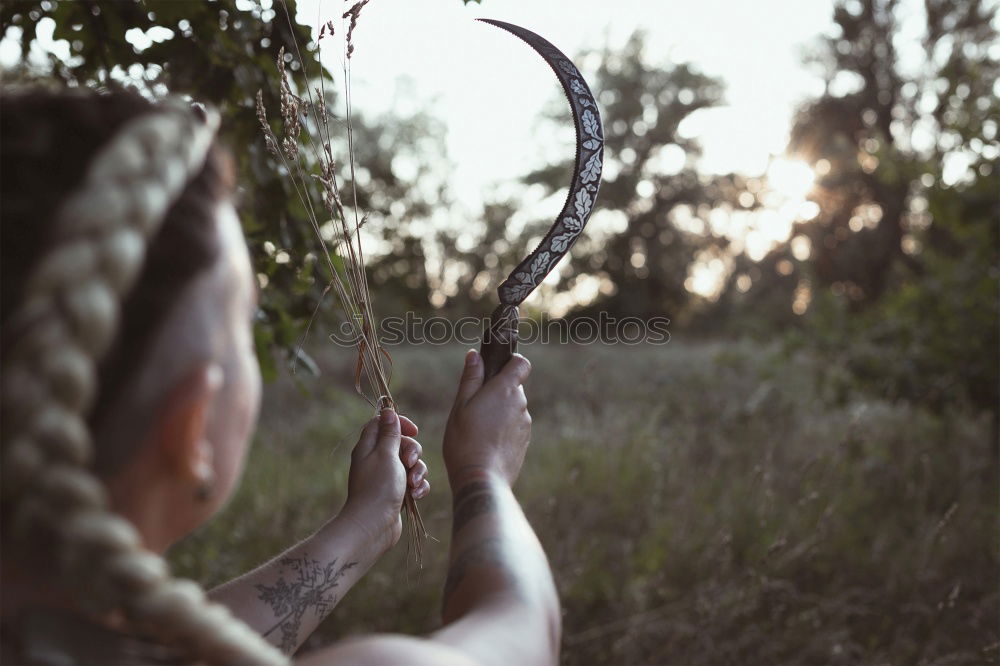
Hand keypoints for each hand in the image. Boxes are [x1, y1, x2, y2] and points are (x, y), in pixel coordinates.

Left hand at [340, 411, 429, 553]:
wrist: (373, 525)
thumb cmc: (378, 487)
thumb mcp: (386, 454)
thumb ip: (390, 433)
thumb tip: (388, 411)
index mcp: (369, 447)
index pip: (383, 424)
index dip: (400, 424)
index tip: (413, 430)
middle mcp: (377, 460)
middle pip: (402, 443)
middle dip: (413, 451)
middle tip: (409, 462)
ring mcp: (387, 477)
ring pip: (411, 464)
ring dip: (418, 472)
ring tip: (413, 484)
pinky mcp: (397, 492)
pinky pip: (413, 482)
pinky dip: (418, 486)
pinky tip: (416, 495)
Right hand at [443, 349, 531, 486]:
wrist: (481, 479)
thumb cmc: (465, 440)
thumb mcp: (461, 406)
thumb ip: (471, 378)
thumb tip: (475, 355)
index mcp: (505, 390)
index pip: (521, 363)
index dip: (511, 361)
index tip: (495, 368)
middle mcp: (521, 405)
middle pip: (513, 388)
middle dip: (497, 391)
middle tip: (475, 406)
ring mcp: (525, 425)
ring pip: (513, 409)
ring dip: (499, 412)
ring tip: (478, 429)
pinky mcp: (525, 442)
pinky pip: (514, 427)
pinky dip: (503, 430)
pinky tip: (486, 442)